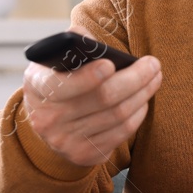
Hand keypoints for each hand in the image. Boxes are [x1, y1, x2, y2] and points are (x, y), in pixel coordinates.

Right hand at [22, 27, 162, 166]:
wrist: (47, 123)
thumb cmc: (58, 82)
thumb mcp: (53, 62)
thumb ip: (70, 46)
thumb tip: (86, 37)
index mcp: (38, 88)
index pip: (61, 85)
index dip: (87, 77)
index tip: (110, 64)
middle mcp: (49, 119)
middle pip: (103, 98)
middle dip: (135, 78)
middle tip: (153, 64)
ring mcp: (67, 141)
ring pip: (118, 115)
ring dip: (143, 94)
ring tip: (154, 77)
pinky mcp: (85, 155)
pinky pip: (122, 133)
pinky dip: (138, 113)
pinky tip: (143, 99)